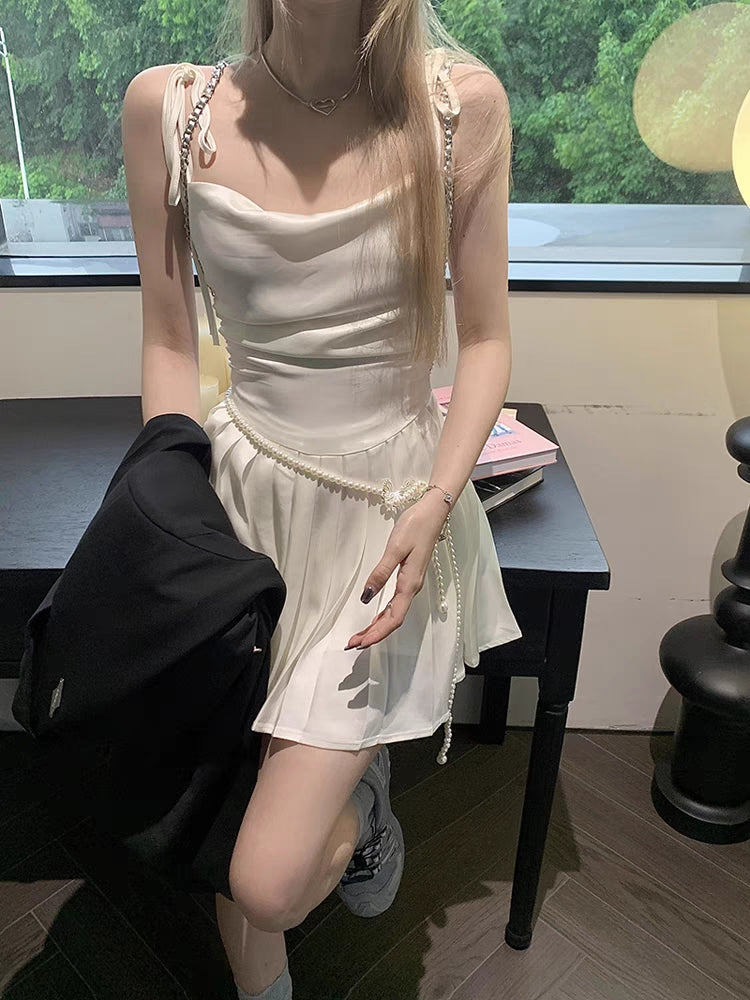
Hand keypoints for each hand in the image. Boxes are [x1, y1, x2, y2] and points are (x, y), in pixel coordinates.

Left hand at [344, 490, 451, 650]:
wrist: (433, 512)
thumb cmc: (415, 526)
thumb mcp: (395, 548)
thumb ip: (381, 573)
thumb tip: (366, 596)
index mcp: (409, 584)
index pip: (393, 618)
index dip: (376, 633)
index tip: (359, 643)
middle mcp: (412, 588)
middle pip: (393, 620)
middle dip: (373, 634)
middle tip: (352, 644)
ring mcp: (411, 583)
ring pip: (394, 614)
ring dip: (377, 627)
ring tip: (359, 636)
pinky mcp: (409, 576)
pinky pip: (396, 604)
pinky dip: (383, 615)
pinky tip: (374, 618)